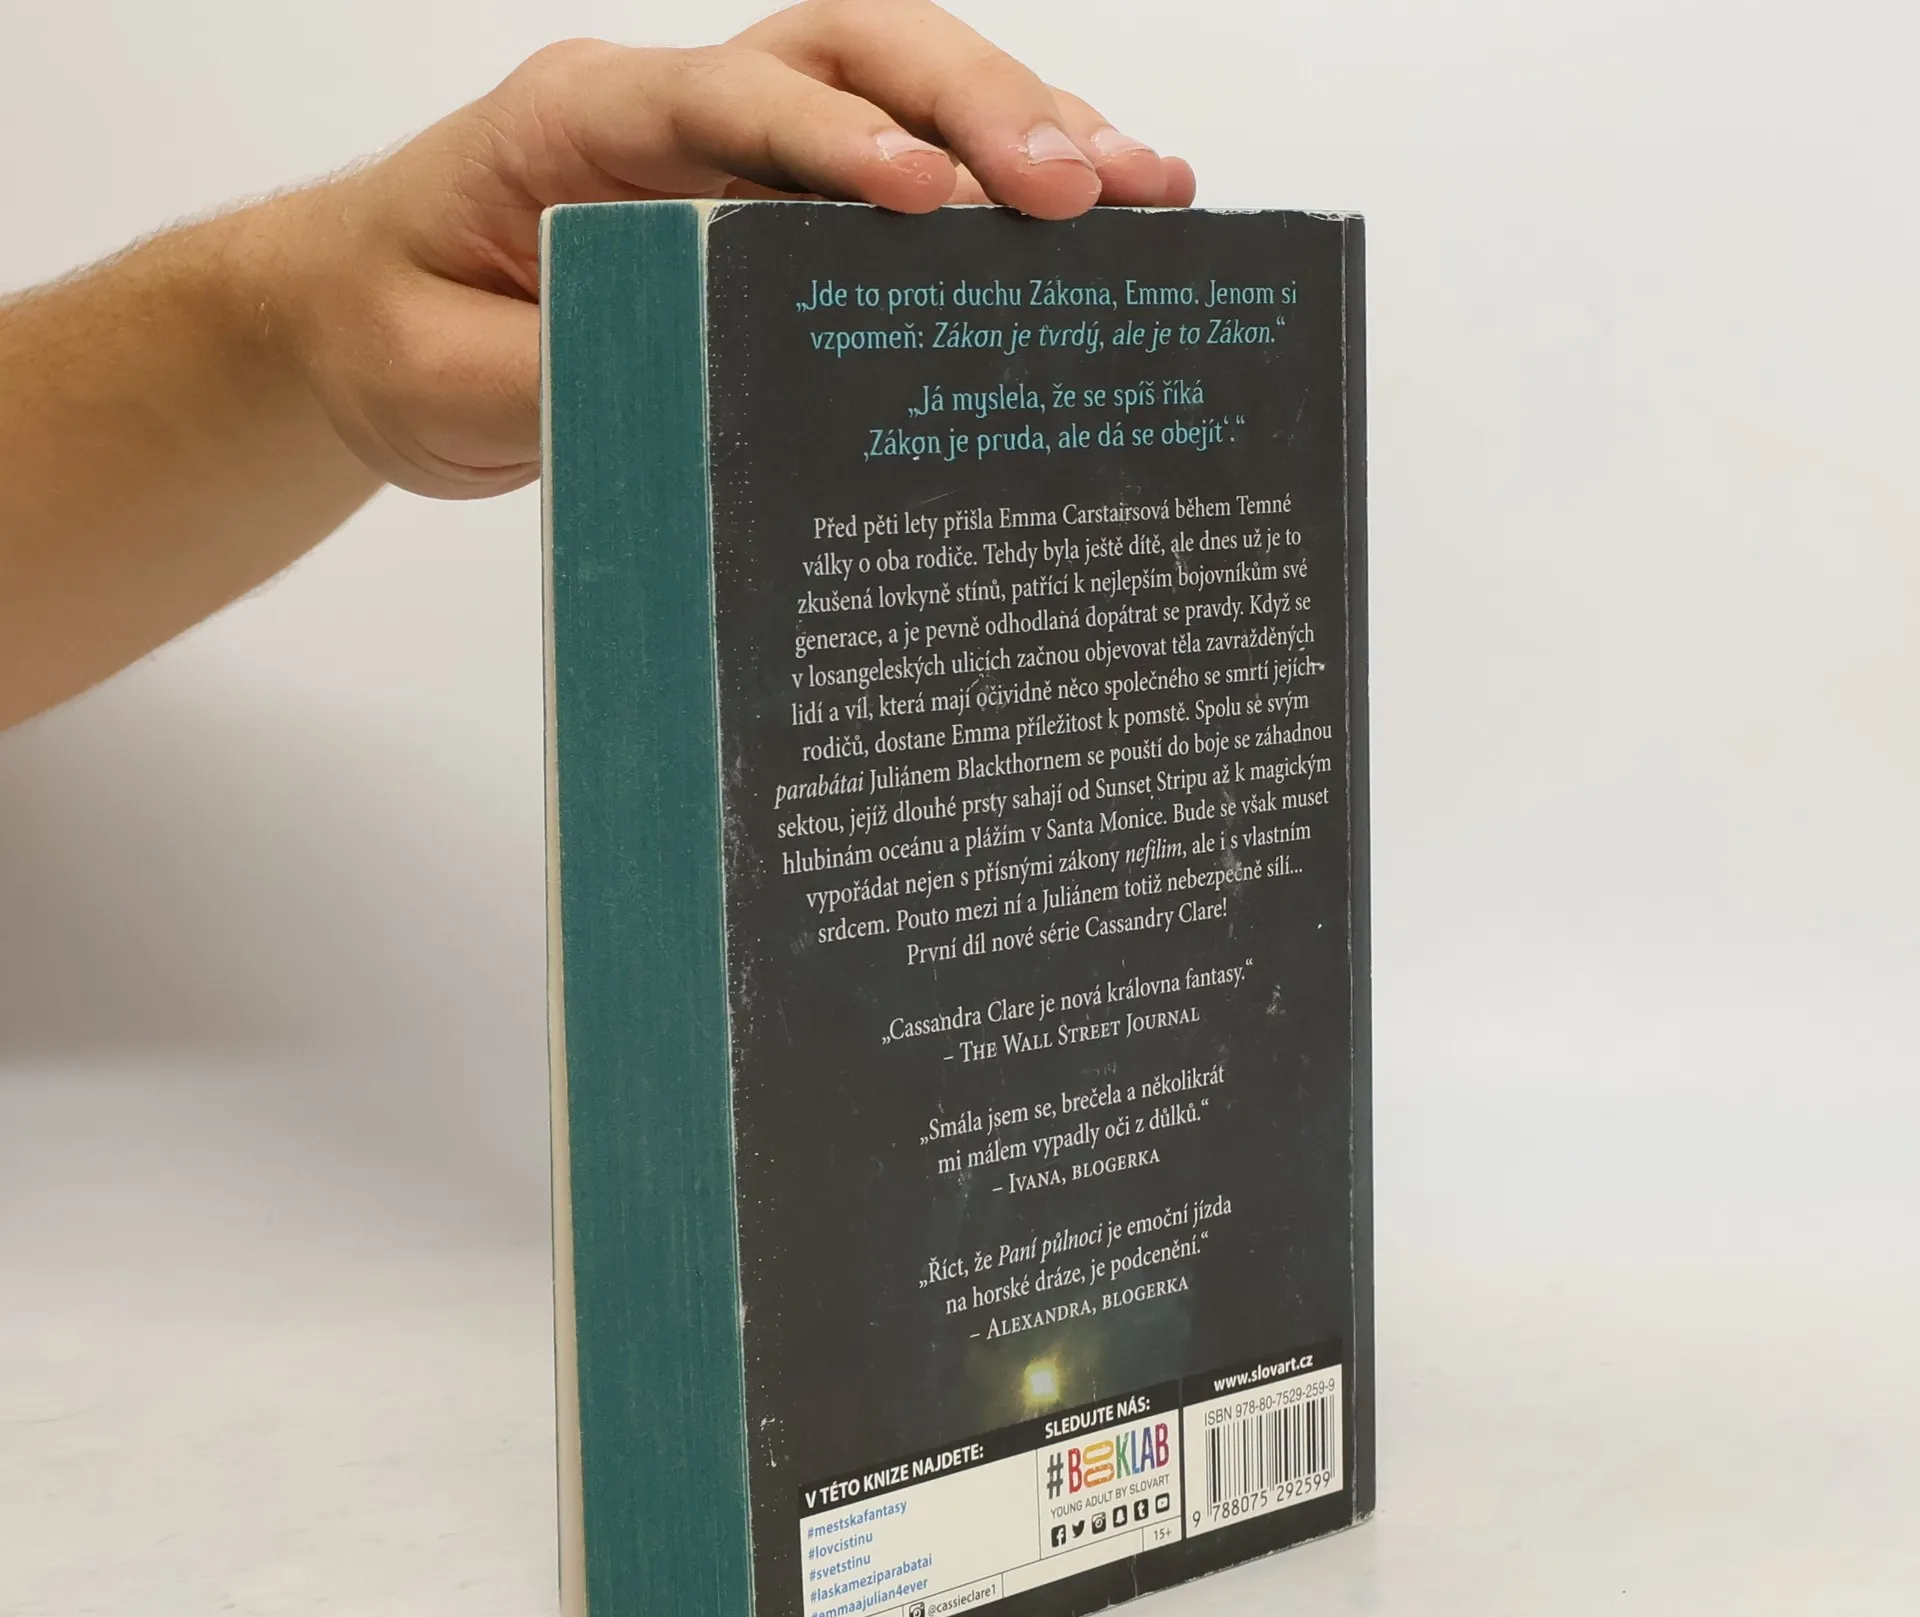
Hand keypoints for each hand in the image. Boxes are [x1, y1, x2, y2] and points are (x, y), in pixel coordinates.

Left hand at [257, 0, 1195, 499]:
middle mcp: (677, 112)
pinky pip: (901, 179)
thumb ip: (573, 371)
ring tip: (1143, 191)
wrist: (366, 331)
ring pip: (901, 96)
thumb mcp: (451, 378)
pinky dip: (992, 197)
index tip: (923, 198)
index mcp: (582, 122)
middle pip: (852, 58)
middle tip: (1084, 188)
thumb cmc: (393, 332)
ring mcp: (736, 151)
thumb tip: (714, 384)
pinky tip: (1087, 229)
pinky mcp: (772, 212)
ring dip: (1023, 132)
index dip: (831, 142)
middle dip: (976, 112)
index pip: (727, 104)